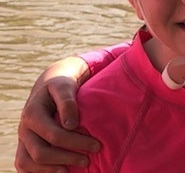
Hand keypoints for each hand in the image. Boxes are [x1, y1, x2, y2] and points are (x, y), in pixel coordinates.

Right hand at [15, 57, 99, 172]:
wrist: (49, 87)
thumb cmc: (61, 87)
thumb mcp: (65, 87)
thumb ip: (67, 102)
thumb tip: (71, 125)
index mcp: (32, 113)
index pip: (53, 135)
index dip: (75, 142)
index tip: (96, 145)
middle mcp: (24, 129)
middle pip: (40, 153)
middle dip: (66, 158)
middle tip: (88, 159)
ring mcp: (22, 140)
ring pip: (28, 163)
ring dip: (51, 170)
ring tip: (72, 170)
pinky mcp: (24, 147)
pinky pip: (24, 166)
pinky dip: (39, 172)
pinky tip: (59, 171)